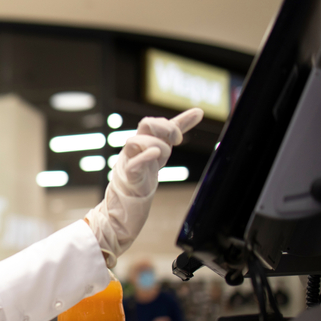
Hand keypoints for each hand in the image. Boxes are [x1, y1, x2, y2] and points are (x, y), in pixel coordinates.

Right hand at [85, 108, 202, 267]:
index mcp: (141, 142)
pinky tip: (155, 155)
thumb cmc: (142, 177)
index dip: (170, 125)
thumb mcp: (161, 151)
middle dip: (165, 129)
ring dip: (157, 146)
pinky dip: (144, 157)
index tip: (179, 139)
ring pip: (138, 141)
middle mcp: (133, 149)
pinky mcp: (128, 179)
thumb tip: (198, 111)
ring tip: (161, 159)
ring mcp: (128, 162)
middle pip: (145, 124)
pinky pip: (134, 163)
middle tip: (175, 143)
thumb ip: (174, 132)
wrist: (122, 209)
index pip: (152, 121)